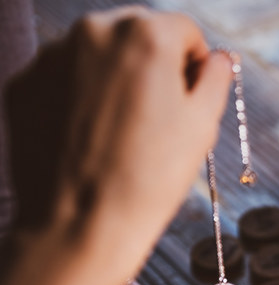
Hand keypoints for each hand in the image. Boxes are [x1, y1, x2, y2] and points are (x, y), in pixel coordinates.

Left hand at [6, 6, 230, 275]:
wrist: (83, 226)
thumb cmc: (149, 181)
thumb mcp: (202, 127)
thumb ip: (217, 80)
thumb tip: (220, 60)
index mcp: (146, 35)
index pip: (184, 31)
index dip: (195, 66)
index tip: (191, 97)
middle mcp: (94, 31)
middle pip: (139, 36)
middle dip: (154, 69)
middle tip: (158, 121)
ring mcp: (54, 56)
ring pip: (100, 57)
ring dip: (118, 83)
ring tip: (123, 136)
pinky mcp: (26, 84)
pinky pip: (66, 79)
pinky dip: (82, 99)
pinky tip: (93, 139)